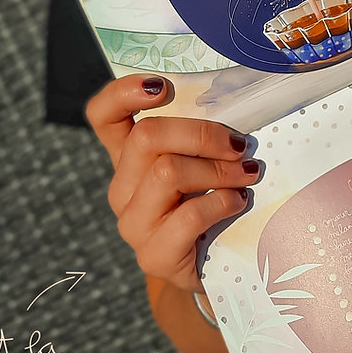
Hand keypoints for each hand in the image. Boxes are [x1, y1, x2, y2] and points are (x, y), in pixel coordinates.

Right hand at [86, 76, 256, 293]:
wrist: (215, 266)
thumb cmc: (213, 201)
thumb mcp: (202, 161)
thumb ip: (202, 133)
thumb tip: (237, 99)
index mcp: (128, 155)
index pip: (103, 115)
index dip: (123, 93)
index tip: (162, 86)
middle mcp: (123, 187)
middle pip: (146, 137)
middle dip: (201, 134)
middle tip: (239, 145)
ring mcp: (133, 223)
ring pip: (168, 173)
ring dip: (218, 169)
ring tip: (247, 174)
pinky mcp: (153, 255)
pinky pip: (188, 215)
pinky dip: (221, 202)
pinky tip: (239, 202)